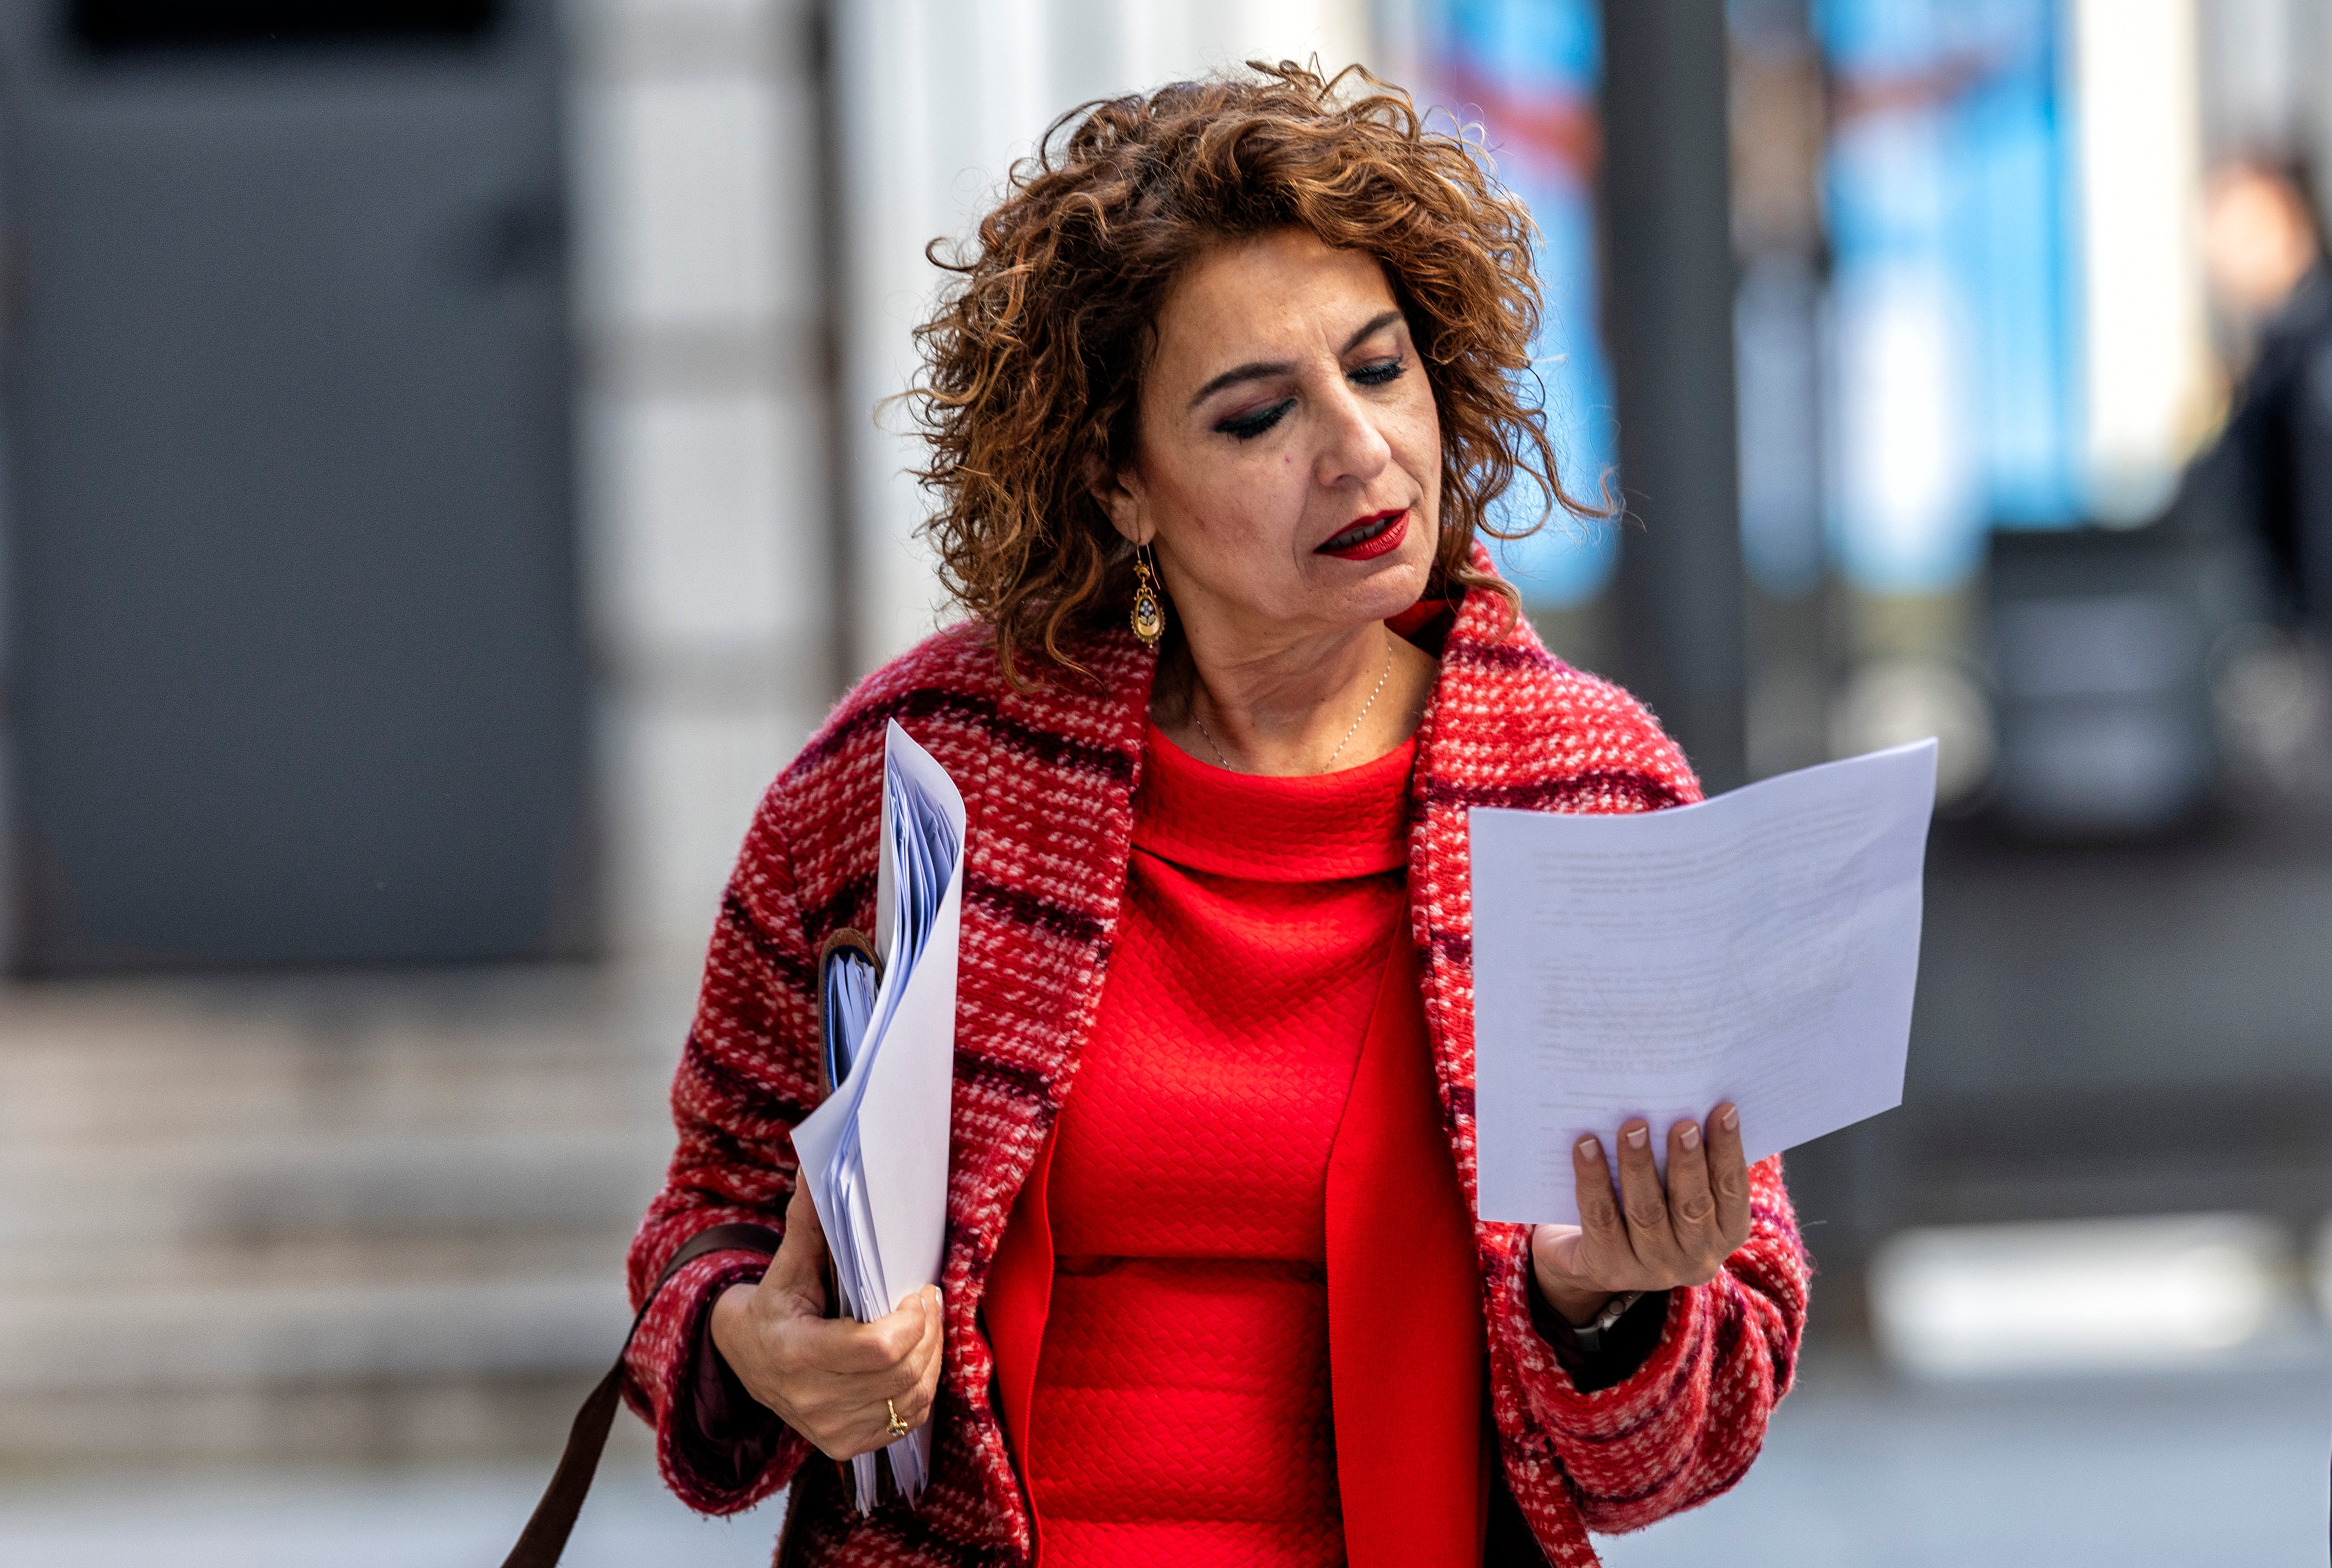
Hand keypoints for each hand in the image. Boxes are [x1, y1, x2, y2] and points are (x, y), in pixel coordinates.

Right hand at [708, 1178, 943, 1458]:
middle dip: (929, 1332)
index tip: (919, 1291)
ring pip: (911, 1398)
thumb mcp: (786, 1265)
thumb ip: (809, 1222)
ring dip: (931, 1358)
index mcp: (795, 1353)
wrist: (746, 1361)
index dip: (912, 1320)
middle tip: (929, 1301)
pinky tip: (915, 1359)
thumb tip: (816, 1167)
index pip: (878, 1348)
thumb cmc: (774, 1306)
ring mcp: (830, 1430)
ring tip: (926, 1326)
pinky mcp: (844, 1447)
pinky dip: (921, 1388)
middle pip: (902, 1373)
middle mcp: (811, 1401)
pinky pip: (906, 1421)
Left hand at [1529, 1103, 1751, 1327]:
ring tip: (1632, 1127)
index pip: (1732, 1190)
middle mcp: (1696, 1258)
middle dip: (1687, 1161)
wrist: (1592, 1255)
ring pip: (1646, 1212)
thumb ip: (1687, 1157)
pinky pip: (1600, 1217)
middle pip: (1691, 1205)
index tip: (1723, 1109)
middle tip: (1681, 1122)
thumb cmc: (1648, 1202)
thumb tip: (1688, 1095)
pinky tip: (1585, 1145)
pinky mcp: (1608, 1268)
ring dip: (1639, 1165)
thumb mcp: (1677, 1188)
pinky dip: (1593, 1179)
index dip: (1729, 1150)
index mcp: (1725, 1232)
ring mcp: (1652, 1269)